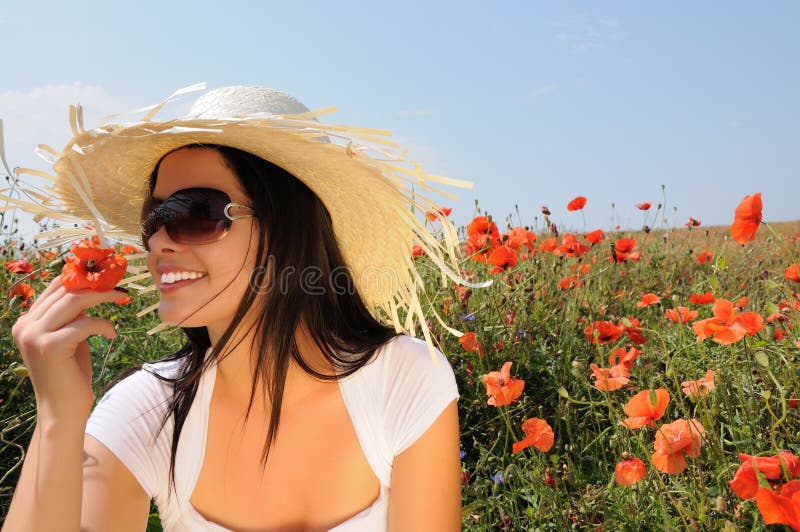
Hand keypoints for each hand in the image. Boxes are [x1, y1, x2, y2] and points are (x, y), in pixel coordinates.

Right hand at [11, 275, 121, 423]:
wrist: (63, 410)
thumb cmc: (69, 375)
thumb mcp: (68, 338)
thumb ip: (72, 316)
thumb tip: (91, 288)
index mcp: (25, 322)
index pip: (53, 288)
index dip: (80, 277)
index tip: (105, 275)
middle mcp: (25, 326)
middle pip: (65, 291)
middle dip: (96, 284)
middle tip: (119, 285)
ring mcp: (34, 336)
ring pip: (74, 301)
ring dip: (103, 297)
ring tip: (122, 298)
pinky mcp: (51, 346)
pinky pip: (85, 323)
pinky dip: (104, 325)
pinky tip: (112, 334)